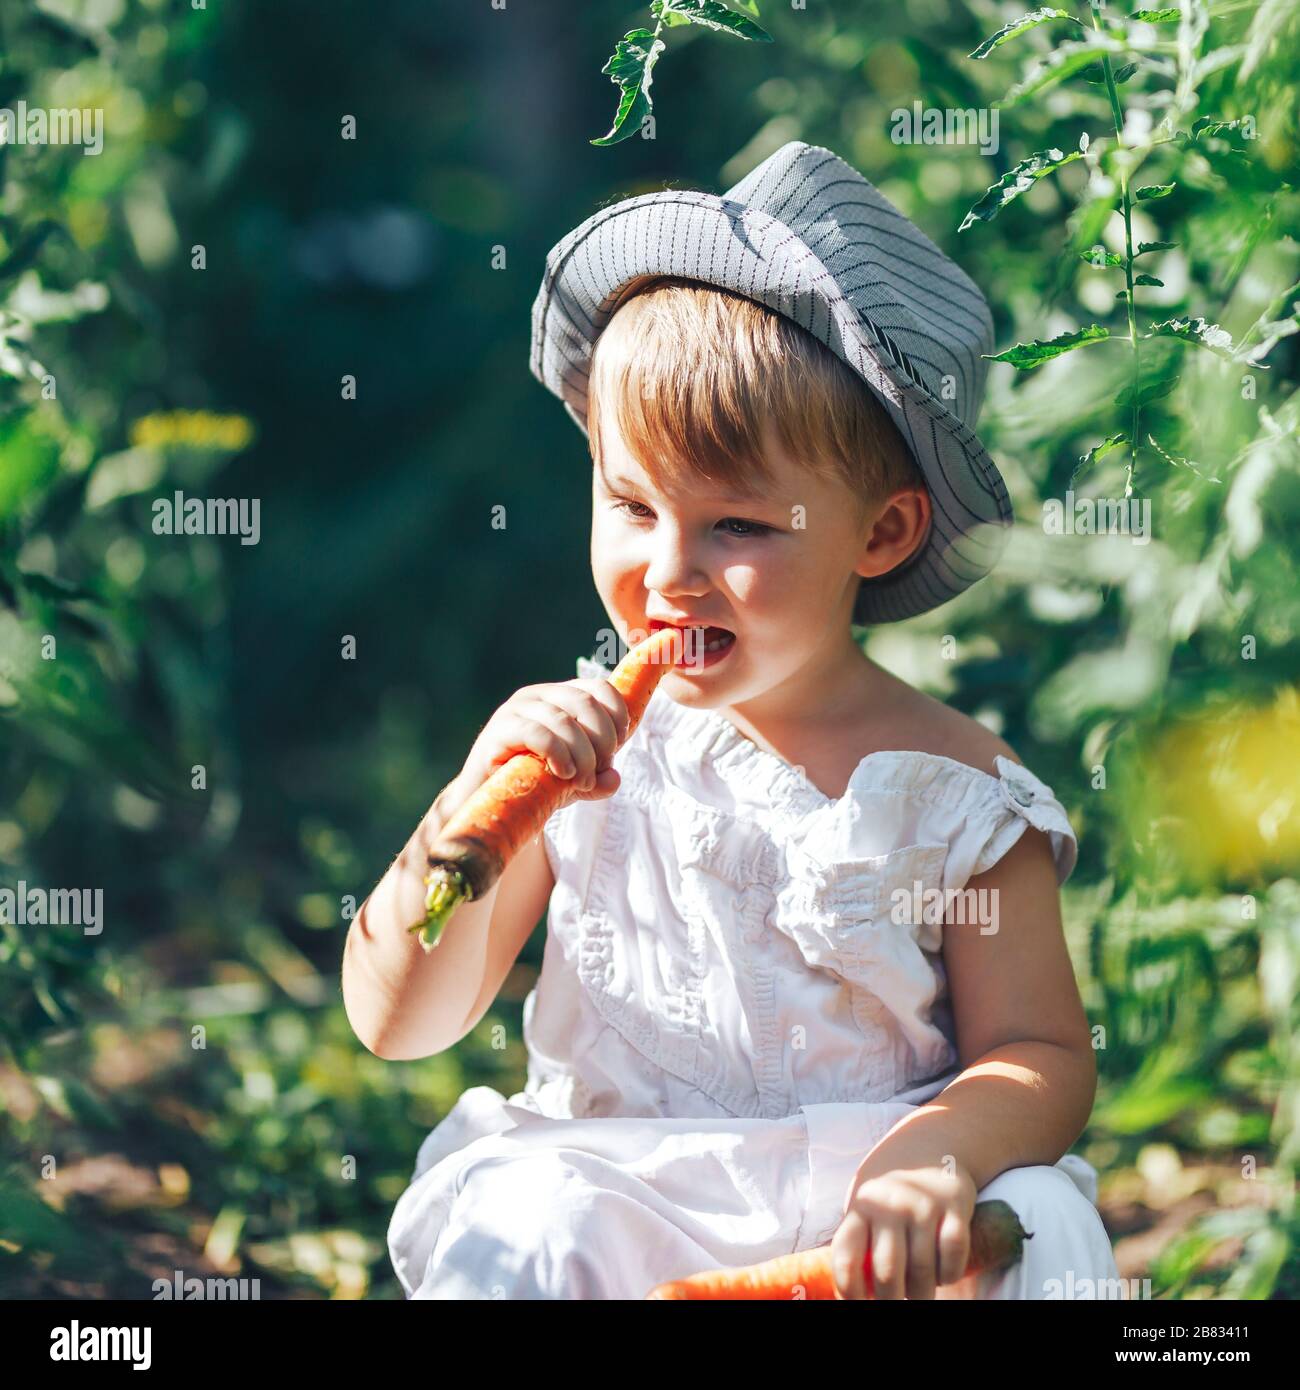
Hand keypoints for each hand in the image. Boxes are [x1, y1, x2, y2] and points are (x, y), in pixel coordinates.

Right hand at [462, 677, 630, 801]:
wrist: (490, 800)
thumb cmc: (534, 782)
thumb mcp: (576, 782)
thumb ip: (598, 780)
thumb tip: (613, 779)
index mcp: (560, 696)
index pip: (599, 688)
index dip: (617, 716)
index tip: (618, 747)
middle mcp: (538, 695)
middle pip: (585, 702)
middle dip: (602, 739)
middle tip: (600, 769)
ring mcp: (516, 709)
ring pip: (564, 721)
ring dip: (583, 755)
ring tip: (583, 781)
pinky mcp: (500, 729)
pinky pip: (539, 734)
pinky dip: (559, 755)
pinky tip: (564, 775)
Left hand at [830, 1162, 976, 1299]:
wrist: (925, 1145)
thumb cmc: (889, 1191)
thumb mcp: (865, 1207)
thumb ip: (859, 1242)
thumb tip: (852, 1293)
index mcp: (860, 1208)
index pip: (846, 1259)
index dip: (850, 1292)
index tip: (859, 1305)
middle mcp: (889, 1206)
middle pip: (888, 1272)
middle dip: (892, 1300)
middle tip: (897, 1303)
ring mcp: (922, 1205)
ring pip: (923, 1270)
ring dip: (923, 1293)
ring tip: (920, 1293)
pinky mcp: (954, 1204)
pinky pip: (953, 1254)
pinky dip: (950, 1274)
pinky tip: (944, 1275)